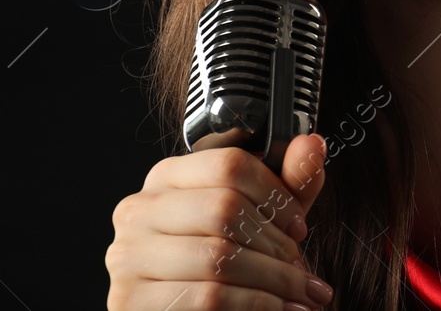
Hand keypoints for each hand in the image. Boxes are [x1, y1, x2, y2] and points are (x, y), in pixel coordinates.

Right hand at [106, 133, 331, 309]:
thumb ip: (289, 182)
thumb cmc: (226, 264)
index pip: (228, 164)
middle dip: (276, 244)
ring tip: (301, 295)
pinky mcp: (130, 300)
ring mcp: (128, 256)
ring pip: (217, 258)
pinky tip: (279, 309)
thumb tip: (312, 144)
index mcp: (168, 177)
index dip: (275, 195)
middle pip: (224, 210)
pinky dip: (254, 305)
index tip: (299, 226)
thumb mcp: (262, 219)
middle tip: (302, 268)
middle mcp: (139, 210)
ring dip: (274, 280)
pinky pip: (206, 298)